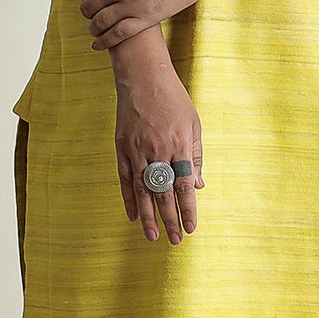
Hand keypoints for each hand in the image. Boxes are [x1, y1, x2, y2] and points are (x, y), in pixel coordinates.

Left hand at [76, 0, 231, 49]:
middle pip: (90, 4)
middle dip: (85, 9)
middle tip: (87, 10)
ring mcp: (132, 6)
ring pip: (100, 22)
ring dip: (93, 27)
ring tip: (93, 28)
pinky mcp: (146, 19)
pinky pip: (118, 34)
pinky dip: (105, 41)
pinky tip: (99, 43)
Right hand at [110, 32, 204, 243]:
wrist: (143, 76)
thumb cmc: (173, 99)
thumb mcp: (193, 124)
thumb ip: (195, 156)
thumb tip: (197, 185)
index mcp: (179, 145)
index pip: (184, 185)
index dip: (188, 208)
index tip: (191, 228)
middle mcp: (158, 151)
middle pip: (164, 193)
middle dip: (170, 219)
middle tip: (175, 241)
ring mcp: (137, 150)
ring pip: (143, 191)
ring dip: (149, 216)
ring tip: (154, 237)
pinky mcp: (122, 147)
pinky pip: (125, 179)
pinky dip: (129, 199)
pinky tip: (134, 216)